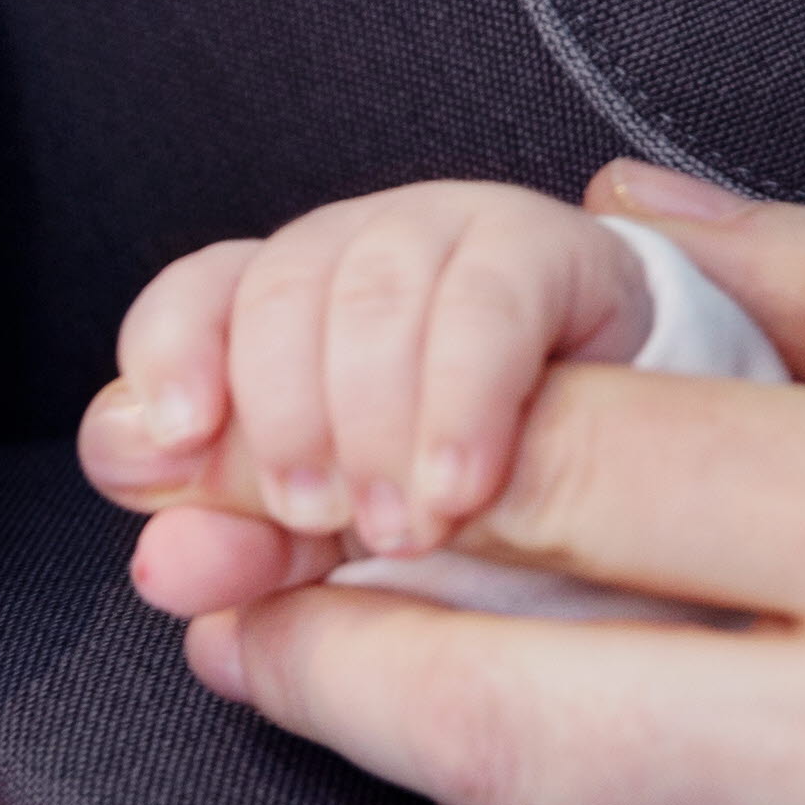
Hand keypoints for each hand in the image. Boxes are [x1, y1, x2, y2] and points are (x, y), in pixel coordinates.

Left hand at [78, 181, 651, 576]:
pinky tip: (460, 486)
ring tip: (404, 529)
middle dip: (286, 418)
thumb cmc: (466, 510)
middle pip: (277, 290)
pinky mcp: (551, 252)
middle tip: (320, 521)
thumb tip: (160, 563)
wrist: (644, 481)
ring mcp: (450, 240)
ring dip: (375, 424)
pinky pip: (485, 301)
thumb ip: (244, 552)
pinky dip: (459, 402)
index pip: (193, 300)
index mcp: (279, 314)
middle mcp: (355, 256)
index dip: (171, 354)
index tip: (179, 438)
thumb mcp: (340, 551)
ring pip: (373, 291)